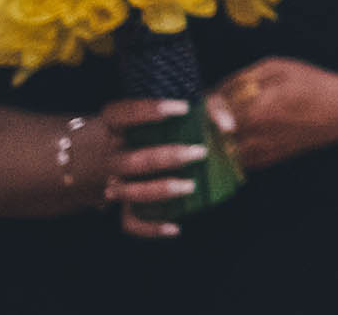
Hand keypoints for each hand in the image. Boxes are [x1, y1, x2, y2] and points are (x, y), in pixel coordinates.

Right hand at [85, 97, 202, 237]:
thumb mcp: (189, 109)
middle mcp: (111, 155)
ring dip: (158, 190)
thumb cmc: (169, 125)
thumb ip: (211, 109)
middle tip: (199, 152)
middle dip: (164, 158)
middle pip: (128, 161)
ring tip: (191, 186)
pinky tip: (175, 228)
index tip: (183, 108)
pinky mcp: (125, 206)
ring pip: (127, 192)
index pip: (120, 113)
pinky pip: (130, 222)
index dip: (146, 111)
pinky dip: (150, 228)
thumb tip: (227, 126)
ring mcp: (115, 182)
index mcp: (116, 125)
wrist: (137, 152)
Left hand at [209, 58, 337, 171]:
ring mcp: (263, 151)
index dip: (200, 106)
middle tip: (200, 114)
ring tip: (211, 128)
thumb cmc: (313, 83)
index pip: (212, 113)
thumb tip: (214, 91)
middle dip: (202, 125)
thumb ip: (242, 78)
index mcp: (257, 109)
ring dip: (212, 141)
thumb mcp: (278, 67)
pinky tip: (230, 139)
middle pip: (213, 136)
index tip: (198, 98)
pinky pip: (238, 162)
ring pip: (223, 153)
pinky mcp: (270, 160)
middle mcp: (257, 135)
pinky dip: (228, 152)